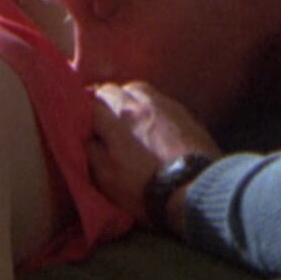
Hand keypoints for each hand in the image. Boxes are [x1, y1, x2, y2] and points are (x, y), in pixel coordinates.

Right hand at [88, 82, 219, 221]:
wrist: (194, 189)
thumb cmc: (145, 187)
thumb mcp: (106, 177)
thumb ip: (91, 150)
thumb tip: (86, 135)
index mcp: (116, 117)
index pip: (92, 101)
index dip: (86, 112)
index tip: (86, 124)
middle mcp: (139, 103)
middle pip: (115, 90)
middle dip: (106, 102)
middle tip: (106, 122)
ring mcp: (165, 105)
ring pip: (139, 91)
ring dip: (131, 101)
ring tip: (131, 120)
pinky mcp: (185, 113)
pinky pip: (162, 102)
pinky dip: (153, 109)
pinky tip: (155, 126)